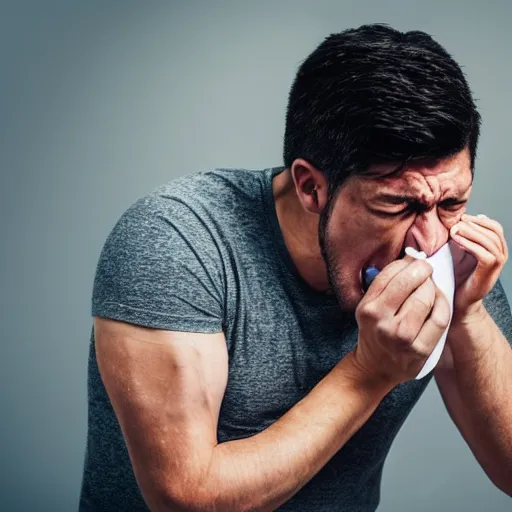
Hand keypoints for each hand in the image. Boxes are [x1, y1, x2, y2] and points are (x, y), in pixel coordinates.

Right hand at [354, 255, 450, 384]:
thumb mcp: (369, 306)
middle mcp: (382, 322)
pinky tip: (439, 301)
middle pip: (410, 283)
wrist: (375, 367)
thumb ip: (385, 284)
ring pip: (426, 299)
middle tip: (426, 269)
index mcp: (368, 308)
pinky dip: (443, 304)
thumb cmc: (374, 331)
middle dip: (422, 271)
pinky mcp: (421, 349)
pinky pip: (440, 318)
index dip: (406, 262)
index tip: (413, 260)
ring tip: (430, 286)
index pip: (391, 274)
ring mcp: (402, 337)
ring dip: (432, 287)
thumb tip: (411, 257)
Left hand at [449, 213, 507, 323]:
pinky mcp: (488, 275)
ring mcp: (496, 267)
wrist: (459, 301)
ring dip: (472, 232)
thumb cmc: (458, 277)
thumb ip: (464, 239)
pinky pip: (485, 255)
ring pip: (491, 242)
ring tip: (455, 229)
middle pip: (495, 233)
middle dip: (476, 224)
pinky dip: (471, 245)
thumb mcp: (461, 253)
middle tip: (459, 221)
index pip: (496, 228)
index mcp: (496, 250)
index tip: (465, 216)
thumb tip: (460, 221)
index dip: (482, 220)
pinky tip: (456, 240)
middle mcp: (500, 257)